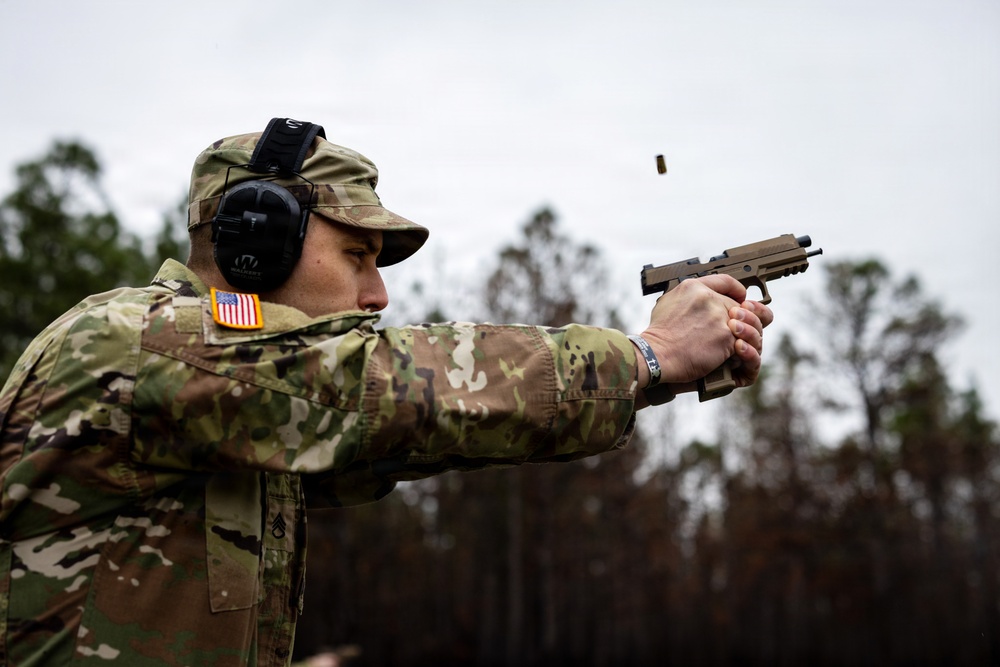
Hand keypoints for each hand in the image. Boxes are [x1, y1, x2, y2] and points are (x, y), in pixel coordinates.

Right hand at [633, 275, 772, 400]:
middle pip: (736, 306)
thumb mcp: (668, 302)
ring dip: (739, 334)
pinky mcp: (726, 337)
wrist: (656, 354)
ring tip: (729, 342)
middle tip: (730, 329)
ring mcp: (719, 317)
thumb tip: (703, 297)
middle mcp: (709, 298)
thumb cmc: (659, 334)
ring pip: (743, 324)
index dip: (736, 290)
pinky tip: (724, 353)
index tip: (740, 298)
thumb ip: (690, 295)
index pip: (726, 281)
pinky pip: (740, 342)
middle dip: (736, 319)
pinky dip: (735, 349)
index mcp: (694, 287)